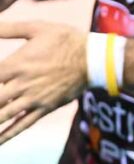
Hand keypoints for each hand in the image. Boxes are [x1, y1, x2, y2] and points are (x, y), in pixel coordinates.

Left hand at [0, 21, 86, 144]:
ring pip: (2, 116)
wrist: (95, 58)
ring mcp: (33, 99)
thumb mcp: (38, 28)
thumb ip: (10, 28)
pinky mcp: (45, 107)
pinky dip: (7, 135)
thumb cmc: (66, 39)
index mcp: (17, 64)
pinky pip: (22, 124)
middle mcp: (22, 84)